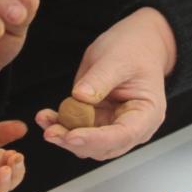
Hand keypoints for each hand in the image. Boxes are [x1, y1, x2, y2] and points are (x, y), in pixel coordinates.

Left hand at [34, 8, 176, 160]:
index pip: (123, 135)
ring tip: (45, 120)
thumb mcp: (116, 59)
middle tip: (51, 132)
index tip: (72, 136)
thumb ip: (100, 79)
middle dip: (75, 142)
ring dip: (64, 136)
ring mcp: (114, 126)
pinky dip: (61, 126)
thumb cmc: (134, 51)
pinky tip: (46, 117)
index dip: (96, 139)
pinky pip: (78, 130)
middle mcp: (132, 127)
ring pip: (88, 144)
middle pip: (103, 147)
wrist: (135, 45)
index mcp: (147, 113)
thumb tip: (79, 97)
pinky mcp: (97, 121)